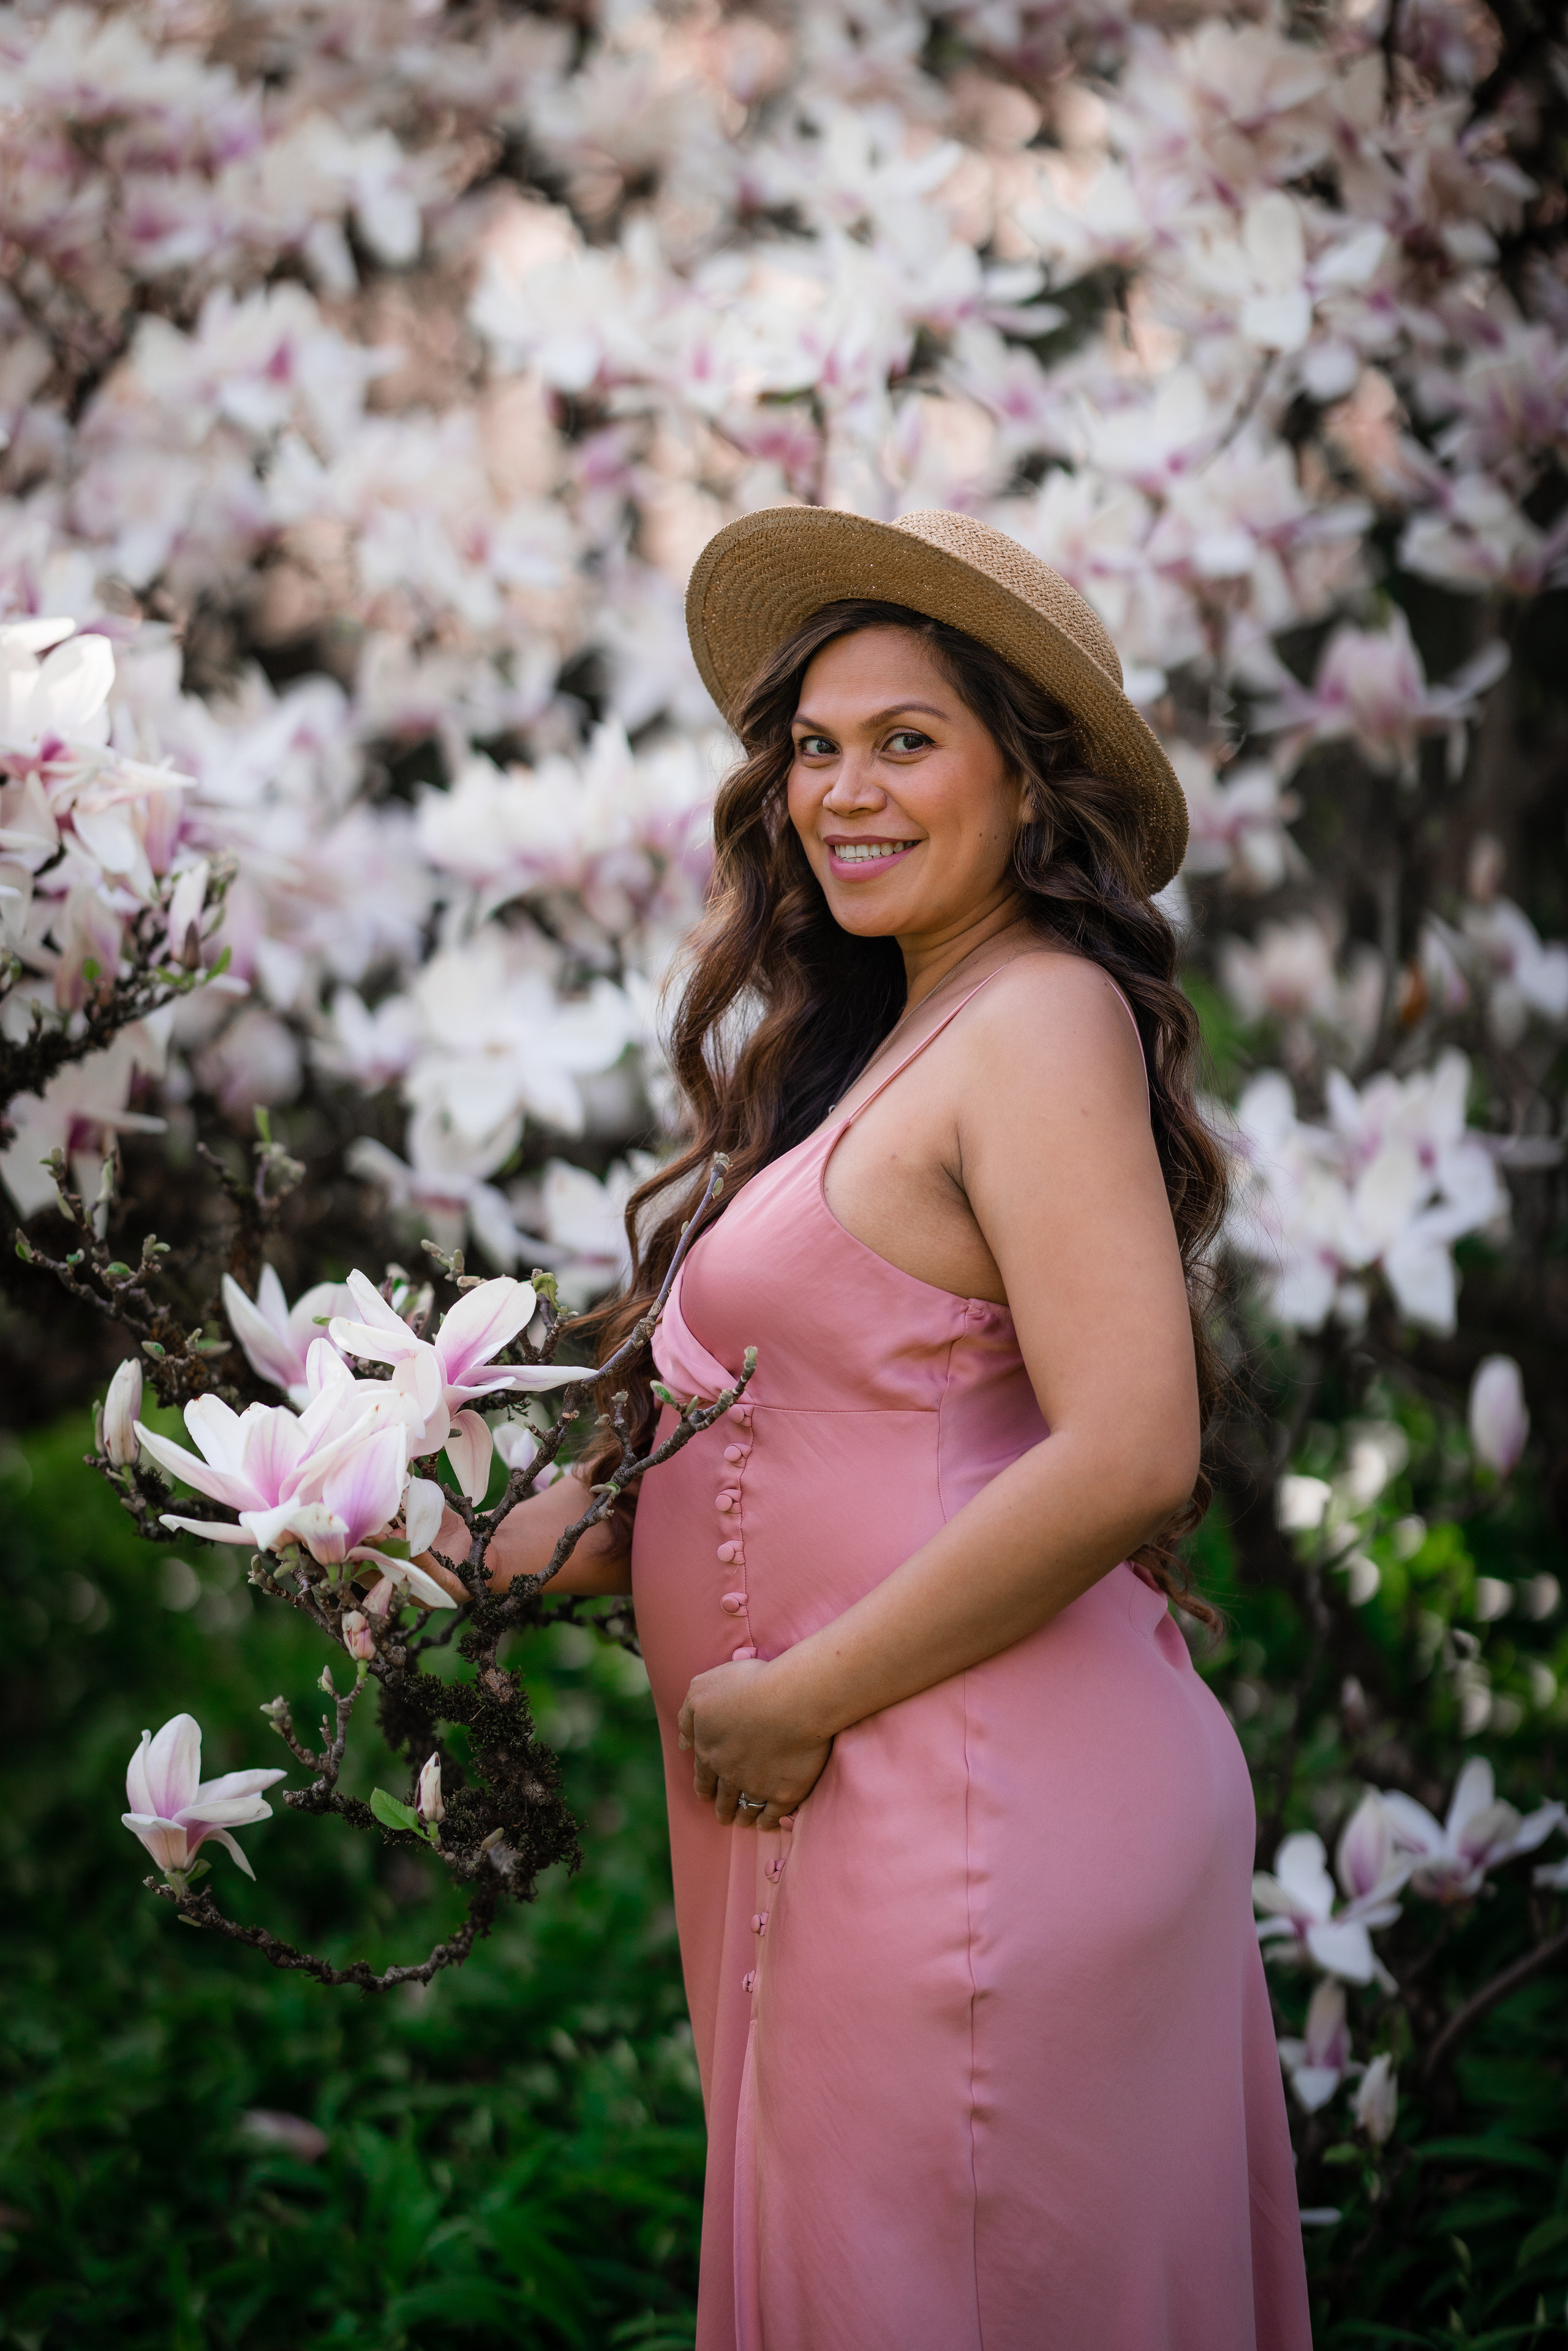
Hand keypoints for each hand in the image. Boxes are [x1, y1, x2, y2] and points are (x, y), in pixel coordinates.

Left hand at [677, 1657, 831, 1830]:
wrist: (789, 1700)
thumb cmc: (746, 1686)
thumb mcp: (703, 1689)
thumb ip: (687, 1716)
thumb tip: (682, 1742)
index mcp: (709, 1750)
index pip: (702, 1773)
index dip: (703, 1784)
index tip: (704, 1795)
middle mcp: (729, 1773)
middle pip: (723, 1796)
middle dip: (721, 1807)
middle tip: (722, 1816)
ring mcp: (757, 1786)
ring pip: (745, 1808)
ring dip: (742, 1816)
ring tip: (742, 1822)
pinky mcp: (784, 1793)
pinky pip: (772, 1815)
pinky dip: (767, 1821)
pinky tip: (766, 1823)